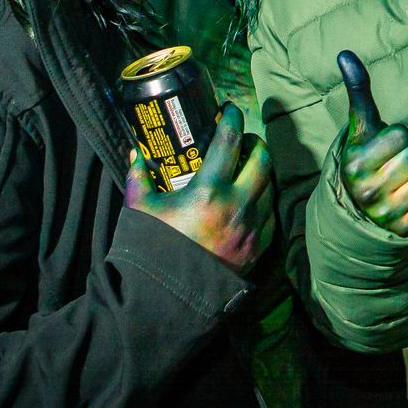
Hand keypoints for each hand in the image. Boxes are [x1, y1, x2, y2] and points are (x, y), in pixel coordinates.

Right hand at [126, 102, 274, 273]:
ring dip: (263, 170)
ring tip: (250, 165)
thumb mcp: (140, 209)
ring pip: (272, 185)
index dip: (232, 118)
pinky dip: (265, 200)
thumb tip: (136, 153)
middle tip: (244, 138)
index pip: (229, 140)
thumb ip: (138, 177)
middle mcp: (237, 205)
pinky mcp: (258, 248)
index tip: (230, 109)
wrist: (166, 298)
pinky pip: (272, 214)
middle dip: (256, 142)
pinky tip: (254, 197)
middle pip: (262, 158)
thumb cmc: (151, 250)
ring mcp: (252, 228)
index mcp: (208, 191)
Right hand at [336, 50, 407, 236]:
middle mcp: (368, 191)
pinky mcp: (407, 228)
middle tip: (398, 165)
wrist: (361, 211)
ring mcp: (388, 213)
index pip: (400, 134)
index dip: (398, 136)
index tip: (386, 147)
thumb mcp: (361, 129)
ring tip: (407, 181)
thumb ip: (358, 92)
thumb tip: (345, 53)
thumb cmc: (366, 160)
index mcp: (355, 165)